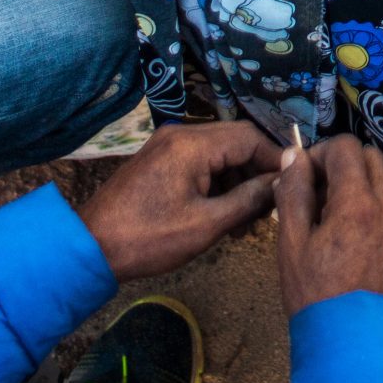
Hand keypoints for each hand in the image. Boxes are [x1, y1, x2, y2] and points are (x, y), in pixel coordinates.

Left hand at [79, 122, 282, 279]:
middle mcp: (181, 134)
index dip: (274, 160)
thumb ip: (248, 199)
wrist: (91, 247)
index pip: (250, 137)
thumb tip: (281, 181)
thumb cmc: (149, 238)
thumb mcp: (206, 224)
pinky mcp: (160, 160)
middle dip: (256, 172)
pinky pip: (200, 162)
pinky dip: (216, 182)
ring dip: (237, 181)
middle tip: (268, 208)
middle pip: (235, 141)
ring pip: (219, 153)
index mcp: (192, 144)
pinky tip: (222, 214)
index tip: (290, 187)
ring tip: (244, 222)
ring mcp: (167, 145)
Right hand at [275, 136, 382, 315]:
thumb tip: (295, 156)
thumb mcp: (292, 244)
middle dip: (345, 168)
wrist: (355, 349)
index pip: (346, 148)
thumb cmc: (316, 295)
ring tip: (339, 229)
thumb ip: (294, 192)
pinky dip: (379, 219)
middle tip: (321, 198)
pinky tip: (361, 251)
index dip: (321, 154)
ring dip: (363, 193)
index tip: (306, 177)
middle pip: (372, 161)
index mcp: (359, 203)